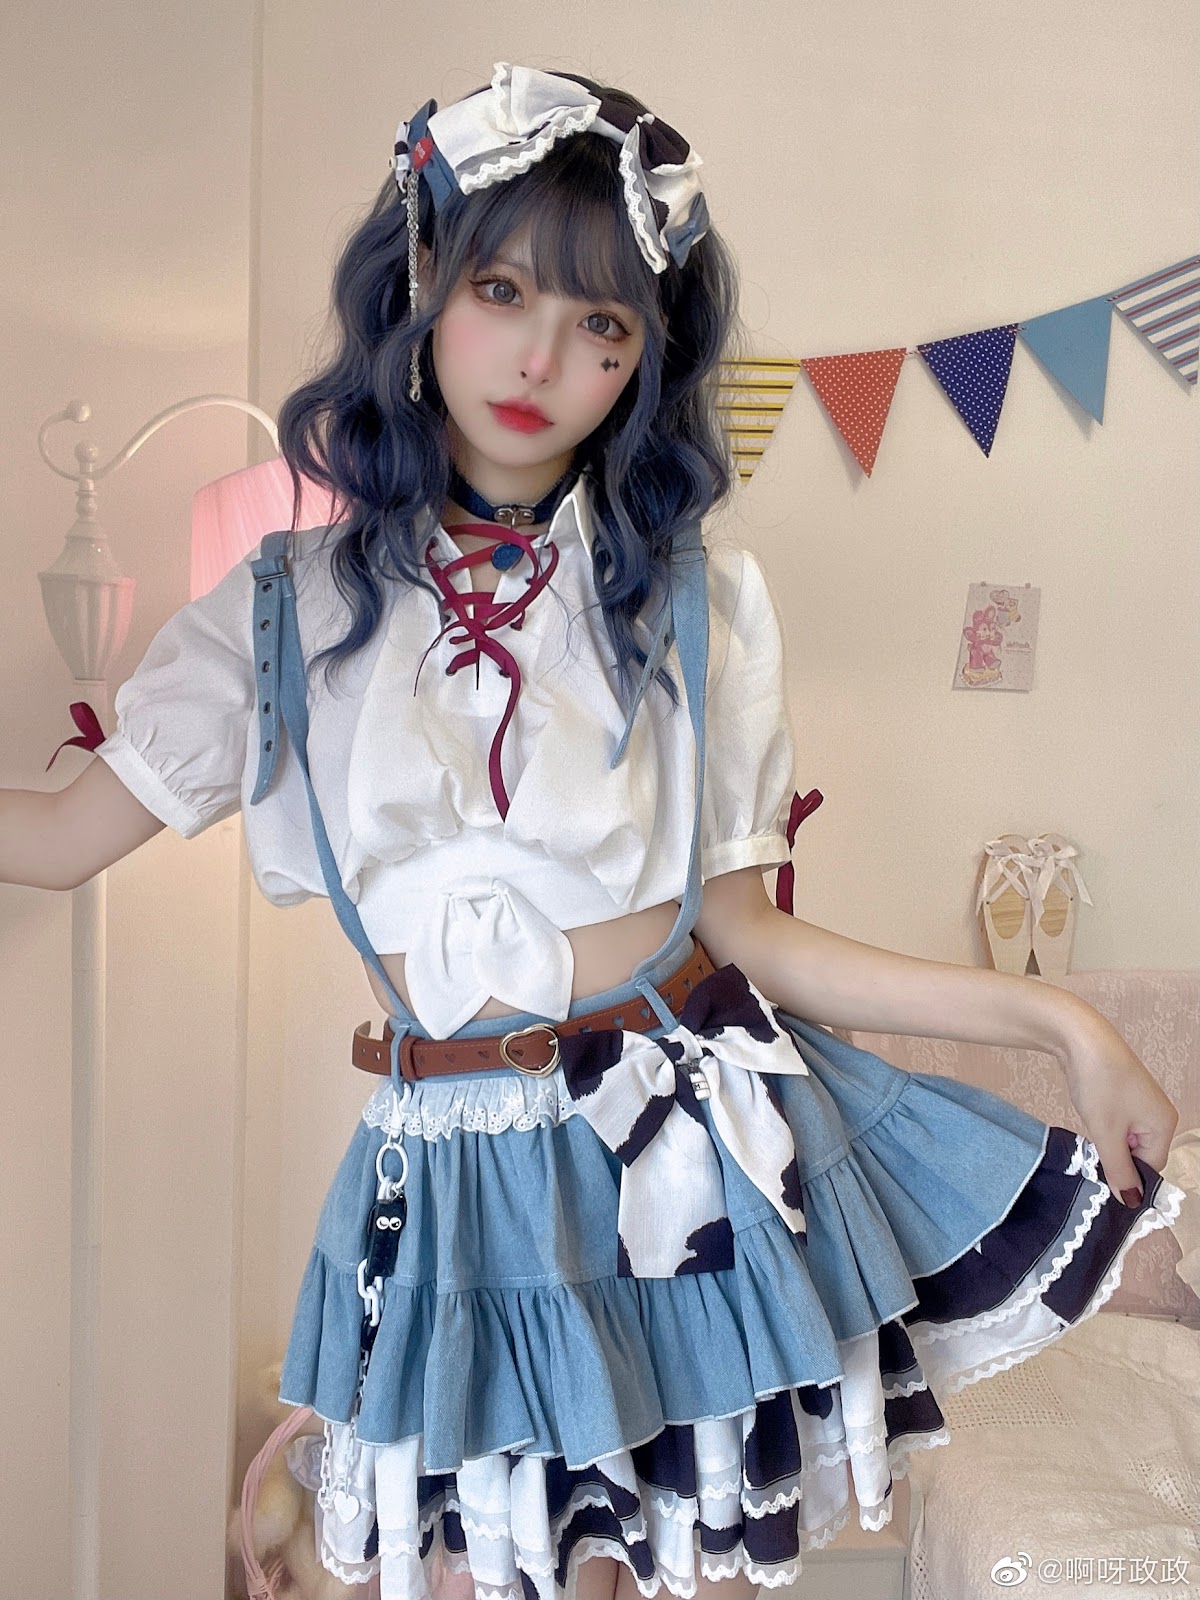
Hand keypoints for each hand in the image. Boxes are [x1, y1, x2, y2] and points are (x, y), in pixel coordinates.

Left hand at [1059, 1008, 1178, 1207]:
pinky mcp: (1124, 1094)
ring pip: (1125, 1139)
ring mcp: (1142, 1103)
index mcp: (1164, 1125)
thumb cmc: (1099, 1083)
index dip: (1125, 1177)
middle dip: (1115, 1158)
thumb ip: (1118, 1169)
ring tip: (1088, 1135)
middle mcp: (1159, 1115)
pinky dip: (1103, 1127)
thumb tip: (1130, 1200)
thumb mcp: (1106, 1133)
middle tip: (1090, 1156)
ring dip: (1106, 1142)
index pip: (1150, 1169)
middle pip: (1139, 1155)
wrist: (1080, 1037)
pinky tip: (1088, 1120)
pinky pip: (1118, 1123)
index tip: (1099, 1179)